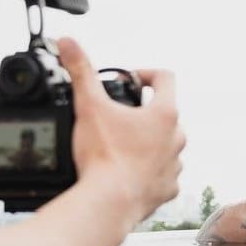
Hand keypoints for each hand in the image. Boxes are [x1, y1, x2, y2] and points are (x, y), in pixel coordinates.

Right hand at [57, 37, 184, 226]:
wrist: (108, 203)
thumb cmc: (103, 157)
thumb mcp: (88, 106)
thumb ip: (80, 70)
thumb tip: (68, 42)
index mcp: (164, 114)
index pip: (165, 78)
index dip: (146, 73)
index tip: (129, 80)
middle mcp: (176, 139)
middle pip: (165, 113)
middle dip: (143, 112)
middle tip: (118, 116)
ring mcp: (174, 166)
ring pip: (165, 145)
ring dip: (147, 142)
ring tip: (121, 146)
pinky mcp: (167, 189)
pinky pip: (161, 175)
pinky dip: (146, 171)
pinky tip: (126, 172)